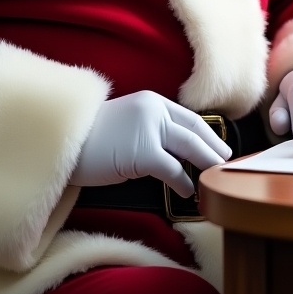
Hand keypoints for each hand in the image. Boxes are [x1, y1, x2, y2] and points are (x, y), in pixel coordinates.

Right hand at [71, 91, 231, 197]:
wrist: (65, 142)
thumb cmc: (92, 140)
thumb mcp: (127, 124)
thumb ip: (151, 129)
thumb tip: (176, 152)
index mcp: (151, 101)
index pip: (189, 117)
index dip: (209, 133)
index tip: (220, 146)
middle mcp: (153, 110)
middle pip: (195, 130)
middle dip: (215, 147)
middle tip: (227, 163)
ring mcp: (149, 129)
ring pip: (190, 146)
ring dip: (207, 162)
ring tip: (216, 176)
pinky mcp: (144, 153)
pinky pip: (173, 170)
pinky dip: (184, 183)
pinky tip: (188, 192)